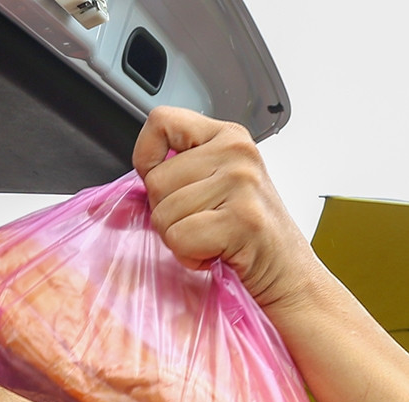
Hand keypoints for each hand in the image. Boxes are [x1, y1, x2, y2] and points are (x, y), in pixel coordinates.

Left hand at [131, 107, 321, 313]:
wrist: (288, 273)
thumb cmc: (247, 235)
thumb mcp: (214, 189)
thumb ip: (175, 179)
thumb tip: (120, 197)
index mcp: (227, 136)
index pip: (161, 121)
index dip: (146, 156)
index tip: (162, 183)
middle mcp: (237, 151)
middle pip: (155, 181)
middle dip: (167, 214)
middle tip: (201, 224)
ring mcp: (242, 182)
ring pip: (163, 213)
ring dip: (179, 239)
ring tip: (212, 239)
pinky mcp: (243, 219)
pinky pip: (180, 237)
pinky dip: (190, 256)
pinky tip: (216, 253)